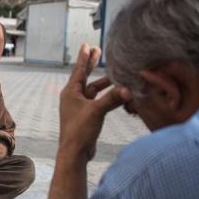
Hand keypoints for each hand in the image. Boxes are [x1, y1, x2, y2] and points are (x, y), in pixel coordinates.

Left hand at [58, 44, 130, 160]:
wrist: (75, 153)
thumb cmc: (80, 131)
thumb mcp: (96, 112)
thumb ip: (112, 99)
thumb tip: (128, 89)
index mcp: (71, 93)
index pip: (79, 70)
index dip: (84, 58)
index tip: (87, 45)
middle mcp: (73, 98)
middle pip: (85, 77)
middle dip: (92, 64)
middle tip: (97, 50)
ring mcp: (80, 107)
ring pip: (94, 90)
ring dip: (104, 82)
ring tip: (115, 72)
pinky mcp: (87, 116)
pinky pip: (99, 101)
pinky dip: (107, 96)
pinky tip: (117, 92)